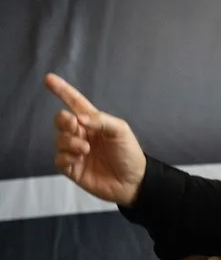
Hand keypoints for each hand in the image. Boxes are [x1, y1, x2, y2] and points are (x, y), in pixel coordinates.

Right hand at [44, 73, 146, 205]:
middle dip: (64, 121)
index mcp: (94, 122)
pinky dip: (66, 156)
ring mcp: (75, 151)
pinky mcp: (71, 168)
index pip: (74, 103)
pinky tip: (79, 159)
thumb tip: (77, 117)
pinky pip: (59, 158)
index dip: (62, 91)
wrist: (132, 181)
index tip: (48, 78)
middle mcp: (82, 134)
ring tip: (85, 149)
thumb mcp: (121, 130)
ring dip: (70, 142)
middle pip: (61, 120)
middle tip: (75, 126)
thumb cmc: (129, 152)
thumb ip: (100, 120)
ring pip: (59, 140)